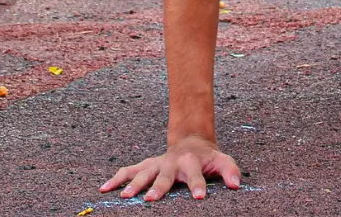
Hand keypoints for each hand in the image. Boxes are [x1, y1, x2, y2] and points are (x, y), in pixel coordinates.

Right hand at [101, 136, 240, 201]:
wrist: (191, 140)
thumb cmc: (207, 157)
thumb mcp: (223, 160)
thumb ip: (230, 171)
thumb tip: (236, 186)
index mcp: (191, 162)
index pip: (196, 176)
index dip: (198, 186)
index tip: (200, 197)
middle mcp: (171, 162)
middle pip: (165, 176)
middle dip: (159, 187)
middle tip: (152, 200)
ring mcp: (156, 163)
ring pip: (143, 172)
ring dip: (134, 184)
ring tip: (125, 197)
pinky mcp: (146, 165)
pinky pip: (128, 171)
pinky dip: (116, 178)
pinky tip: (104, 189)